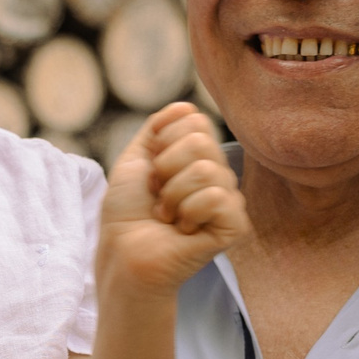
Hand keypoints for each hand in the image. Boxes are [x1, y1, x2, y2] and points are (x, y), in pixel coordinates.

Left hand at [96, 103, 249, 298]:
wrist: (123, 252)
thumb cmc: (126, 213)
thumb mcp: (136, 159)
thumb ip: (158, 128)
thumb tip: (184, 106)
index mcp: (196, 157)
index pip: (195, 120)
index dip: (163, 141)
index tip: (151, 170)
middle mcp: (216, 174)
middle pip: (201, 140)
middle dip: (166, 168)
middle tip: (158, 195)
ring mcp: (228, 200)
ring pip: (207, 169)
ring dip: (173, 195)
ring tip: (166, 215)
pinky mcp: (235, 225)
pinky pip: (217, 197)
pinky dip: (189, 212)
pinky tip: (184, 230)